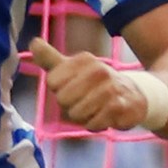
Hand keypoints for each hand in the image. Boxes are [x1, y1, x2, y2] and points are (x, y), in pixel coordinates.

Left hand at [24, 38, 150, 132]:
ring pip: (76, 113)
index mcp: (84, 60)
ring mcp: (110, 89)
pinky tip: (105, 116)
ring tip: (96, 108)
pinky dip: (95, 125)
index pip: (52, 82)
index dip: (60, 90)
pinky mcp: (119, 107)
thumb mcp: (72, 69)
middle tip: (86, 100)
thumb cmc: (95, 83)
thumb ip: (51, 59)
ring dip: (83, 116)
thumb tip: (34, 42)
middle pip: (62, 99)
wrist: (133, 96)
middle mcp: (98, 70)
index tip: (74, 86)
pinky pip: (92, 124)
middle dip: (71, 105)